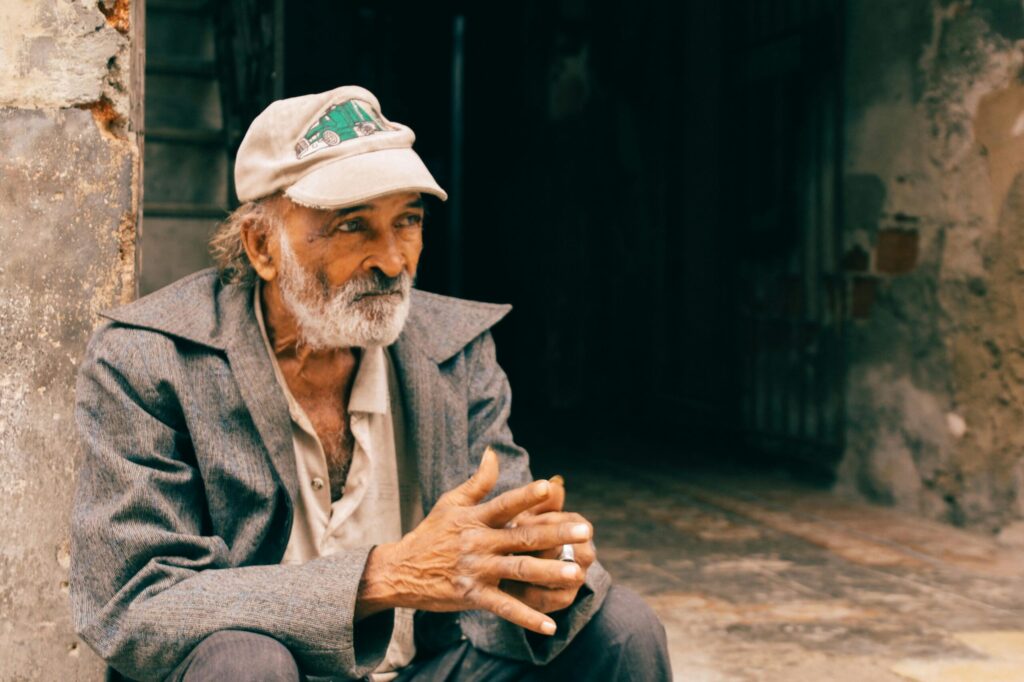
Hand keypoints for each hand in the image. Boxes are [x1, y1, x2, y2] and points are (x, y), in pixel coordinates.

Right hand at [356, 448, 592, 634]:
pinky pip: (504, 607)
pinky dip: (527, 618)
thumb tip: (493, 452)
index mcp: (475, 518)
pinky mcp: (472, 596)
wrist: (400, 571)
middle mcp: (478, 543)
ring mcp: (476, 570)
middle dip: (555, 534)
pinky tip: (550, 626)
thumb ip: (478, 481)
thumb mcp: (451, 503)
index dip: (526, 496)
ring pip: (519, 571)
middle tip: (585, 531)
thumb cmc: (431, 533)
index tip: (550, 488)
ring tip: (577, 573)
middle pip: (522, 537)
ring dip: (549, 573)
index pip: (505, 504)